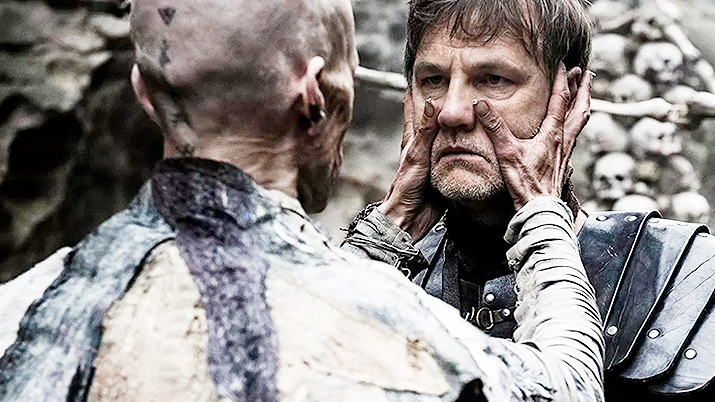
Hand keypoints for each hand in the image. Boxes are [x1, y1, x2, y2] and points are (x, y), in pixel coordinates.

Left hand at [378, 89, 444, 240]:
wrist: (410, 217)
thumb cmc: (407, 189)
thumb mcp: (417, 156)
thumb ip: (425, 132)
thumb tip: (432, 103)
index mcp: (411, 142)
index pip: (412, 112)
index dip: (414, 95)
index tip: (417, 78)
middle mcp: (420, 149)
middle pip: (428, 122)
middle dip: (434, 107)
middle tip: (442, 90)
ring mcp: (430, 161)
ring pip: (441, 138)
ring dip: (449, 127)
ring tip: (458, 112)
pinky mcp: (439, 173)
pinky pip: (451, 155)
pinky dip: (458, 147)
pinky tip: (466, 145)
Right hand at [474, 63, 593, 210]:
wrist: (539, 209)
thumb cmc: (526, 183)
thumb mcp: (506, 151)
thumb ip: (494, 126)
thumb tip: (481, 105)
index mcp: (552, 133)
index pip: (561, 99)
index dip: (562, 80)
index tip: (563, 64)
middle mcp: (563, 139)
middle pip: (579, 108)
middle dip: (583, 89)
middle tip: (587, 73)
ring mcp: (565, 152)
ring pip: (580, 121)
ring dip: (583, 104)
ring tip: (585, 94)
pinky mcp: (563, 163)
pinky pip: (574, 136)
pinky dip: (575, 124)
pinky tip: (570, 128)